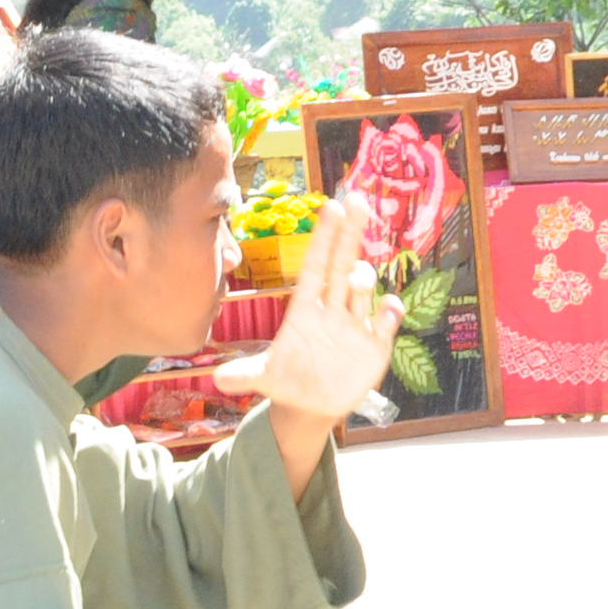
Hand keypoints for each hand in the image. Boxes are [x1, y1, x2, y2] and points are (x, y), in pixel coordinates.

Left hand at [217, 193, 400, 420]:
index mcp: (305, 307)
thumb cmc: (287, 380)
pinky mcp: (374, 347)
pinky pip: (384, 324)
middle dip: (350, 234)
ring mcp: (354, 326)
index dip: (323, 237)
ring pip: (362, 291)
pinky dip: (388, 314)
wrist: (312, 406)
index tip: (330, 207)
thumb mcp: (265, 377)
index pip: (315, 265)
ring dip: (362, 278)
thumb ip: (245, 374)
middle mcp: (332, 309)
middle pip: (342, 264)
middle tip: (357, 201)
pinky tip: (388, 307)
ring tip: (356, 278)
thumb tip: (218, 379)